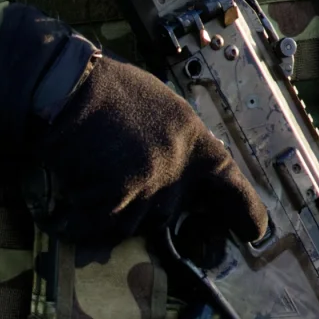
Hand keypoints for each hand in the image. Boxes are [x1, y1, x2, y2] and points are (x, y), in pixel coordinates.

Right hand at [9, 32, 267, 254]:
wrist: (64, 86)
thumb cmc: (105, 89)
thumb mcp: (158, 106)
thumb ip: (174, 142)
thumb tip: (178, 175)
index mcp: (192, 137)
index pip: (228, 181)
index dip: (244, 209)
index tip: (253, 232)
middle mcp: (177, 164)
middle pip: (169, 211)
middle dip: (143, 205)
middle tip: (116, 183)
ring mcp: (147, 184)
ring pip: (132, 225)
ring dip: (109, 213)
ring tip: (86, 183)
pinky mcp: (115, 198)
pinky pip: (99, 227)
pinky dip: (79, 222)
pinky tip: (65, 207)